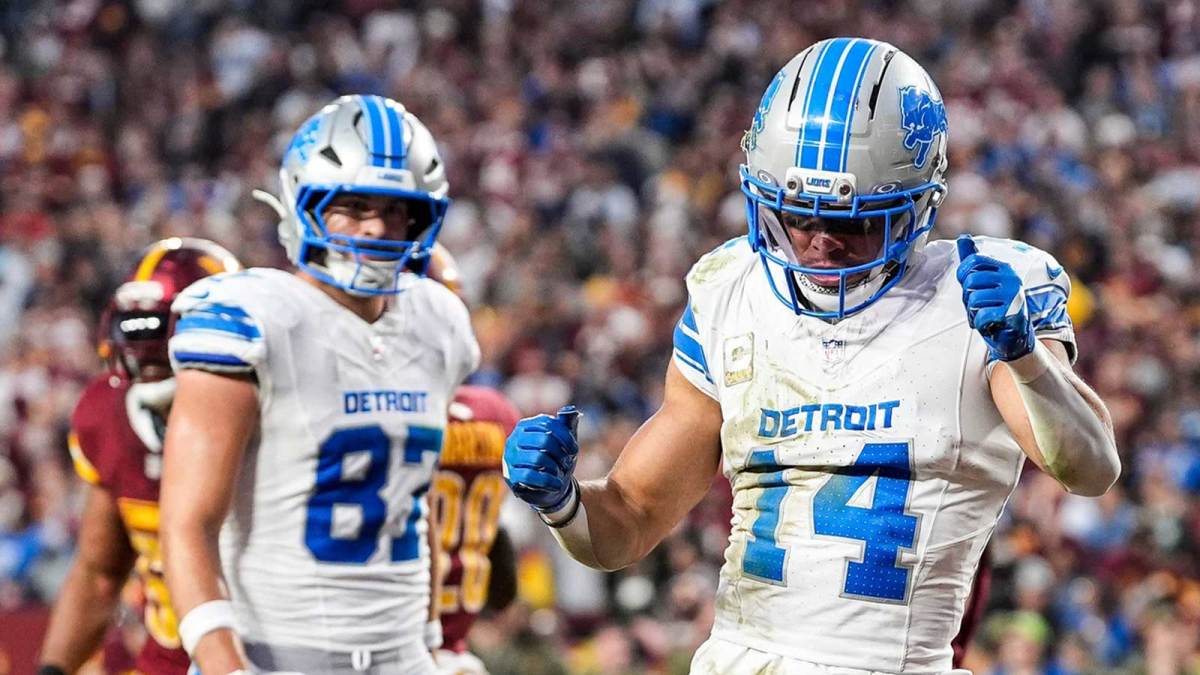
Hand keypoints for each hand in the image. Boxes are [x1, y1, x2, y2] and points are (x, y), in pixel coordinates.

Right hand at [502, 406, 580, 512]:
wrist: (547, 487)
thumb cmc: (555, 459)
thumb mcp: (563, 441)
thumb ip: (567, 425)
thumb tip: (571, 411)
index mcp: (526, 426)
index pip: (548, 424)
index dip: (565, 437)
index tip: (574, 450)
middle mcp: (514, 439)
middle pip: (544, 440)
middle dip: (560, 453)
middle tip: (566, 462)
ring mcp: (510, 457)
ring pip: (538, 459)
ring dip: (555, 467)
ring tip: (559, 472)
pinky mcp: (510, 476)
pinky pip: (531, 476)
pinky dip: (549, 481)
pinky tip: (557, 484)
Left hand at [955, 235, 1034, 360]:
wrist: (1014, 336)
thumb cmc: (995, 306)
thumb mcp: (983, 281)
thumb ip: (973, 260)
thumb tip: (963, 237)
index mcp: (1004, 268)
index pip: (972, 261)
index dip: (963, 276)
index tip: (970, 287)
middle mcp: (1011, 279)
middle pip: (970, 282)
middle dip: (968, 298)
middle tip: (981, 306)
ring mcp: (1013, 296)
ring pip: (974, 300)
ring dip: (974, 312)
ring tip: (986, 314)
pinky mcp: (1012, 314)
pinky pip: (981, 316)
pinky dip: (980, 323)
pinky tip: (991, 324)